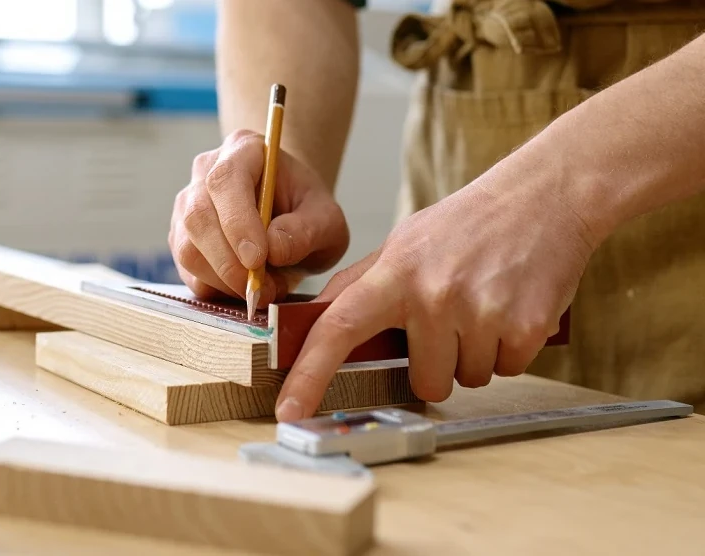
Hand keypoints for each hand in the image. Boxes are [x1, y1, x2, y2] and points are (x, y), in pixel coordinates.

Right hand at [169, 129, 349, 306]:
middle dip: (228, 261)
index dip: (237, 221)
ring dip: (224, 279)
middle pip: (198, 216)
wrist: (292, 219)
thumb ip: (306, 231)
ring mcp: (188, 205)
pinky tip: (246, 287)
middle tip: (262, 288)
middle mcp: (206, 172)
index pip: (226, 180)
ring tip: (264, 288)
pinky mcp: (182, 239)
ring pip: (187, 247)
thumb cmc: (308, 213)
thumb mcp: (327, 221)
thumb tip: (272, 248)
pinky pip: (188, 272)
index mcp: (245, 150)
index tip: (257, 258)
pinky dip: (217, 289)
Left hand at [273, 162, 600, 420]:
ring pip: (467, 379)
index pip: (339, 328)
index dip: (309, 375)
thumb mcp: (404, 243)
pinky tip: (510, 310)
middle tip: (454, 318)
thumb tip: (317, 320)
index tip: (289, 411)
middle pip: (425, 381)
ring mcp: (481, 312)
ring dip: (475, 355)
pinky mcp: (526, 327)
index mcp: (395, 273)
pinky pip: (507, 370)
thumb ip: (360, 284)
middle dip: (438, 363)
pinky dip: (509, 350)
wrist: (542, 198)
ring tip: (484, 305)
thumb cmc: (467, 223)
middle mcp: (434, 295)